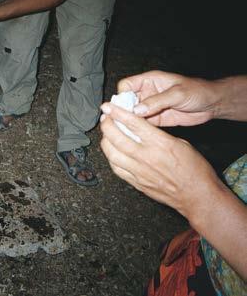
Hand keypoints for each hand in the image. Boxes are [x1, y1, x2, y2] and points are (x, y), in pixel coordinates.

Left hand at [99, 102, 221, 219]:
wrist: (198, 196)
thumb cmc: (194, 169)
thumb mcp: (181, 143)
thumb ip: (158, 136)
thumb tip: (140, 130)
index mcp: (160, 144)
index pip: (133, 124)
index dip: (117, 113)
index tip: (108, 107)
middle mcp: (146, 157)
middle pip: (117, 138)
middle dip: (107, 126)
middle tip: (105, 119)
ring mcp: (139, 172)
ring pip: (112, 154)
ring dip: (105, 142)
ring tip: (106, 134)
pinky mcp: (137, 183)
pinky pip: (116, 169)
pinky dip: (111, 158)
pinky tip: (112, 152)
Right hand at [118, 70, 218, 126]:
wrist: (212, 104)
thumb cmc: (197, 91)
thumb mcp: (177, 94)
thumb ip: (157, 101)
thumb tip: (137, 110)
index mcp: (149, 81)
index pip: (126, 85)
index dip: (121, 96)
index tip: (122, 107)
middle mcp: (146, 93)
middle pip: (125, 101)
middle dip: (122, 111)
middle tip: (121, 122)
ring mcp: (150, 107)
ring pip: (131, 114)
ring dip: (128, 122)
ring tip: (125, 131)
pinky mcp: (155, 119)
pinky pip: (141, 124)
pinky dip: (137, 130)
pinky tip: (135, 135)